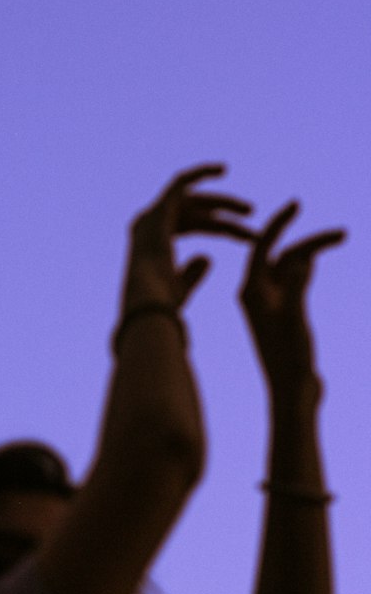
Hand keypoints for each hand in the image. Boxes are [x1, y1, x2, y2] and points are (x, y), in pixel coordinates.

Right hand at [122, 163, 254, 313]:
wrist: (150, 296)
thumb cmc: (163, 302)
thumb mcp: (182, 287)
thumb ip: (193, 273)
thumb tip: (208, 257)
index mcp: (156, 245)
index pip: (195, 227)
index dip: (223, 229)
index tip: (250, 236)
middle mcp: (152, 227)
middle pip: (196, 211)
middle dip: (226, 212)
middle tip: (253, 213)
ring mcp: (153, 216)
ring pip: (194, 199)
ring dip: (222, 201)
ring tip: (249, 209)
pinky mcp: (159, 207)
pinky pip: (181, 182)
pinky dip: (200, 172)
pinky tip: (223, 169)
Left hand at [239, 201, 345, 401]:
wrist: (293, 390)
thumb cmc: (290, 357)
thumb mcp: (294, 317)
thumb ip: (296, 286)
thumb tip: (300, 260)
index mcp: (250, 293)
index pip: (261, 247)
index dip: (278, 223)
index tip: (297, 203)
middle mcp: (256, 296)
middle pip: (280, 254)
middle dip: (308, 241)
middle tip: (342, 234)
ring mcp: (270, 305)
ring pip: (290, 267)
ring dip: (312, 251)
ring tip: (342, 238)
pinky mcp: (284, 314)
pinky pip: (293, 280)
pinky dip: (307, 266)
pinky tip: (319, 259)